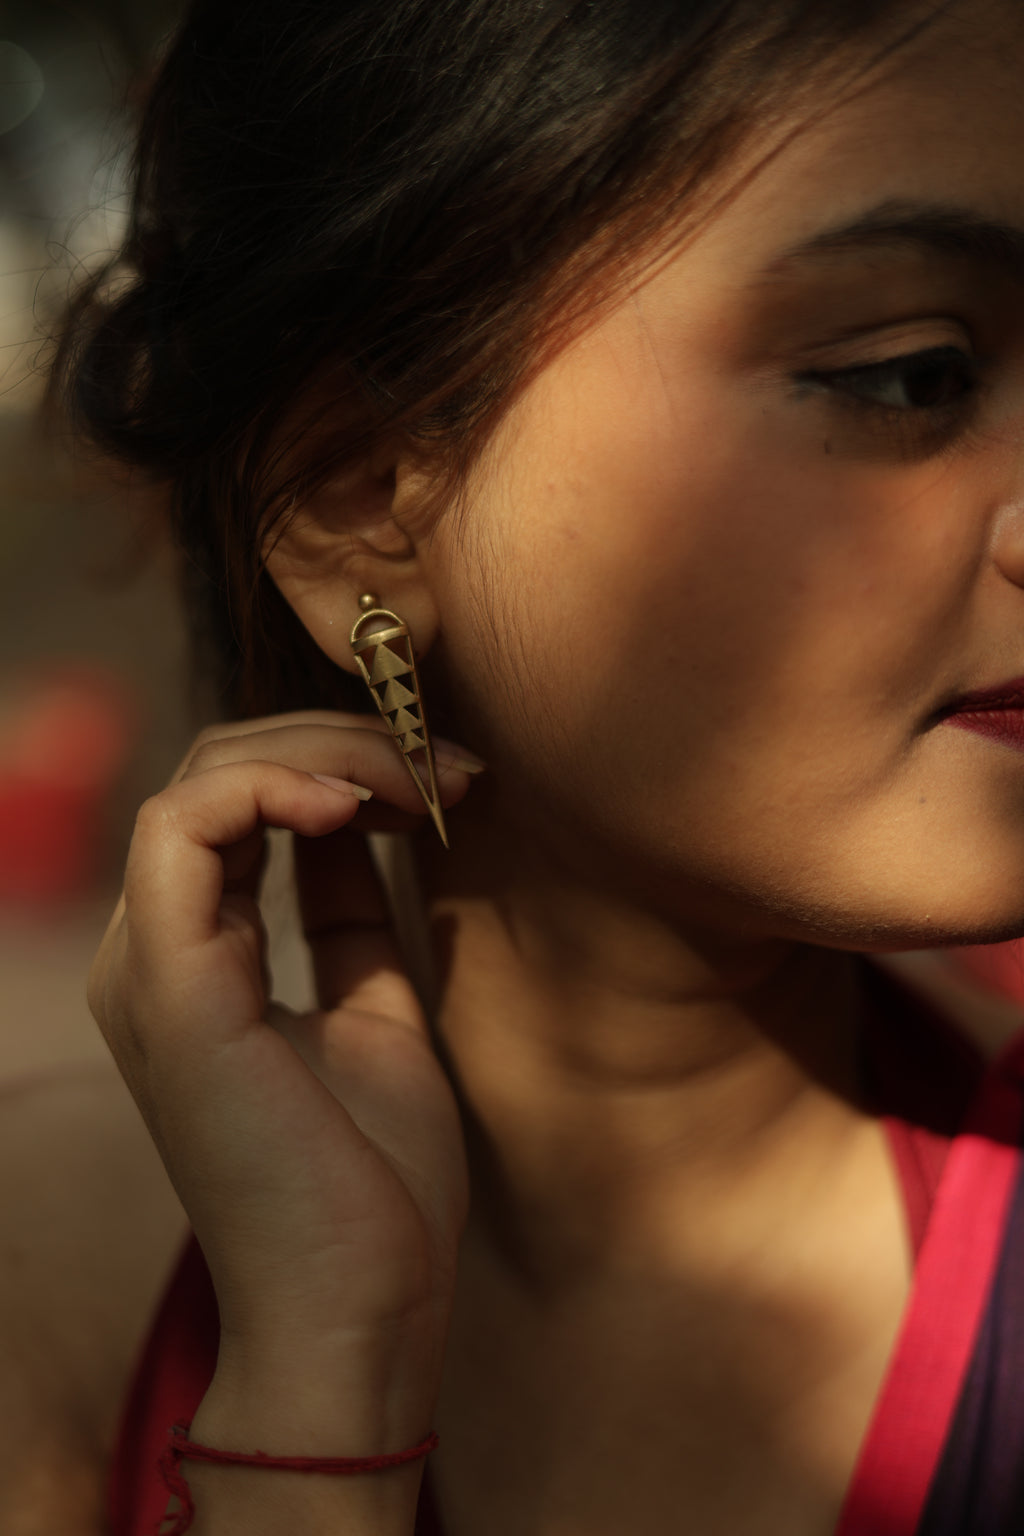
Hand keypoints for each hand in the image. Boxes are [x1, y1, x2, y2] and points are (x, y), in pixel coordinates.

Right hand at [87, 711, 479, 1406]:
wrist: (362, 1311)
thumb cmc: (374, 1183)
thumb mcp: (377, 1014)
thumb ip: (348, 920)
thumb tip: (364, 826)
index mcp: (199, 959)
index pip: (242, 801)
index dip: (346, 761)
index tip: (454, 782)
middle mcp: (159, 952)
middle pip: (223, 770)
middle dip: (347, 742)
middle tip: (454, 769)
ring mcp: (153, 967)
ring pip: (204, 778)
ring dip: (325, 752)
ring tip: (422, 780)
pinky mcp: (171, 988)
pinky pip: (188, 829)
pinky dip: (271, 786)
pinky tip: (357, 804)